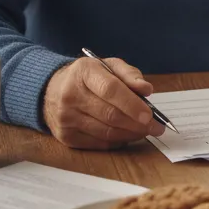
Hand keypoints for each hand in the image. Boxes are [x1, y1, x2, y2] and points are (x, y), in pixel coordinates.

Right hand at [42, 56, 164, 148]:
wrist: (52, 90)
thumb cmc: (88, 77)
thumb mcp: (108, 66)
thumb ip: (129, 75)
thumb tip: (146, 90)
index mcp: (83, 72)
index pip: (110, 90)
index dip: (132, 104)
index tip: (149, 114)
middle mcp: (71, 96)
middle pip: (110, 114)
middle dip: (137, 124)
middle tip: (156, 127)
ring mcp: (66, 118)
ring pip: (106, 132)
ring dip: (130, 134)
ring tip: (145, 131)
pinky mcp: (66, 136)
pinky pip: (98, 143)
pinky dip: (117, 141)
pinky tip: (128, 135)